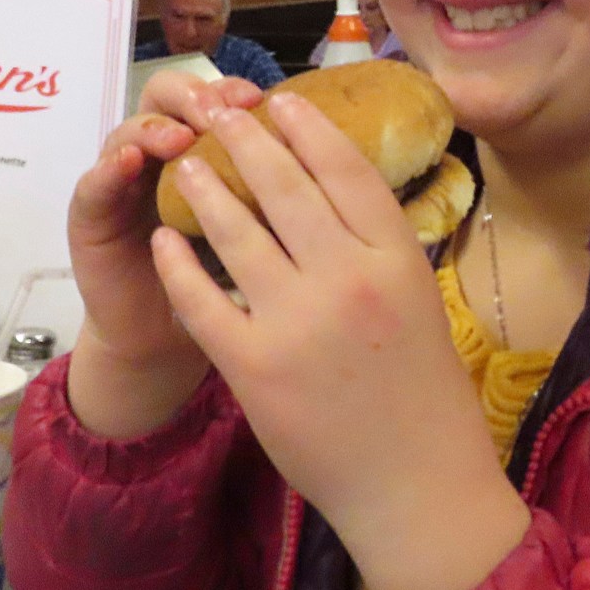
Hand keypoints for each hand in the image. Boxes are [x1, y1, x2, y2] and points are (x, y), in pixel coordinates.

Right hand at [62, 72, 262, 439]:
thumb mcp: (272, 241)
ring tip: (180, 137)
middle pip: (173, 97)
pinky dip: (111, 167)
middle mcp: (164, 154)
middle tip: (225, 110)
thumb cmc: (232, 289)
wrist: (168, 341)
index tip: (274, 102)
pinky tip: (129, 162)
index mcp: (212, 152)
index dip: (240, 92)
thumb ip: (290, 195)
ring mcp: (125, 179)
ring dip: (159, 125)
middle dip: (202, 99)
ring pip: (134, 129)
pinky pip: (93, 184)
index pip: (220, 98)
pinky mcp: (92, 216)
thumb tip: (340, 150)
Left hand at [151, 92, 529, 589]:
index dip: (309, 128)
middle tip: (217, 111)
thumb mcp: (419, 305)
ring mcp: (297, 322)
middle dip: (244, 138)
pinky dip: (178, 265)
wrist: (416, 487)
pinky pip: (202, 299)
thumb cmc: (426, 399)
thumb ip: (377, 251)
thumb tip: (333, 195)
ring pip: (235, 232)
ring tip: (185, 164)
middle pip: (284, 186)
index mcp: (396, 259)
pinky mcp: (254, 367)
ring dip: (204, 189)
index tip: (281, 101)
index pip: (346, 169)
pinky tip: (163, 243)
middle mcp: (348, 279)